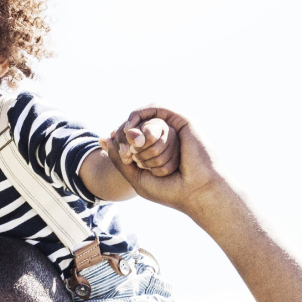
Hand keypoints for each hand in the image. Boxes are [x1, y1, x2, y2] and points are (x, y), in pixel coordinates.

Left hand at [100, 107, 225, 214]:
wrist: (197, 192)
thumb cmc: (169, 190)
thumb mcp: (135, 176)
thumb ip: (119, 158)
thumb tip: (104, 138)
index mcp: (156, 151)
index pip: (130, 137)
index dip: (120, 142)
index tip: (123, 157)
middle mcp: (166, 138)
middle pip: (135, 127)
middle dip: (127, 140)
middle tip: (130, 156)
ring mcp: (174, 128)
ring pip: (144, 120)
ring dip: (135, 134)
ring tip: (136, 150)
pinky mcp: (182, 120)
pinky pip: (155, 108)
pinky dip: (140, 116)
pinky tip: (134, 131)